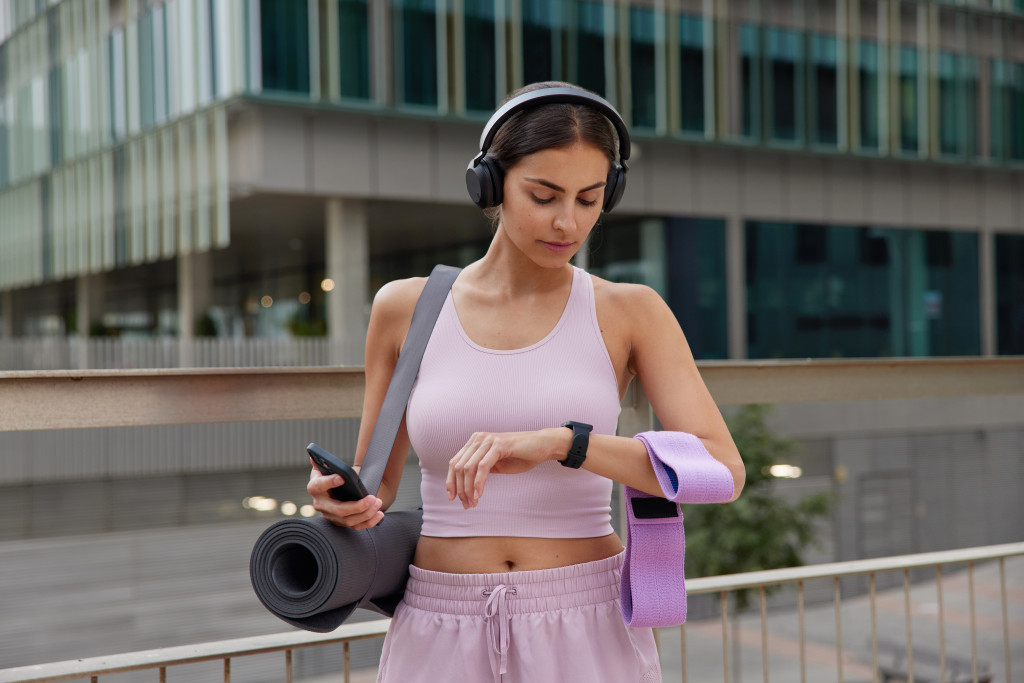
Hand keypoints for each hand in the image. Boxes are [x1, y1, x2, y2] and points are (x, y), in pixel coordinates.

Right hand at [307, 461, 383, 528]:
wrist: (337, 488)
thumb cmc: (332, 475)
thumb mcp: (326, 467)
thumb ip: (322, 462)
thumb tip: (314, 457)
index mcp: (315, 488)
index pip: (319, 486)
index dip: (329, 482)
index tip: (341, 477)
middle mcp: (321, 505)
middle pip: (338, 510)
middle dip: (357, 506)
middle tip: (371, 498)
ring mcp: (331, 516)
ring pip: (349, 520)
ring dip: (366, 513)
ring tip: (377, 502)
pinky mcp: (342, 523)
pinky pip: (357, 526)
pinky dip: (370, 521)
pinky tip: (379, 514)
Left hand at [446, 428, 571, 508]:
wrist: (542, 446)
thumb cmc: (521, 456)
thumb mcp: (496, 464)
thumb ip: (480, 470)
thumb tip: (464, 486)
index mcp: (475, 442)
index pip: (455, 463)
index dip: (451, 482)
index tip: (452, 499)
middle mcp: (478, 439)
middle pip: (459, 467)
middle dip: (460, 489)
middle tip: (466, 505)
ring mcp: (488, 440)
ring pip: (468, 468)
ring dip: (468, 489)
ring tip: (473, 503)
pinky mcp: (498, 445)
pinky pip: (482, 467)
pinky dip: (478, 483)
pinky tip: (479, 495)